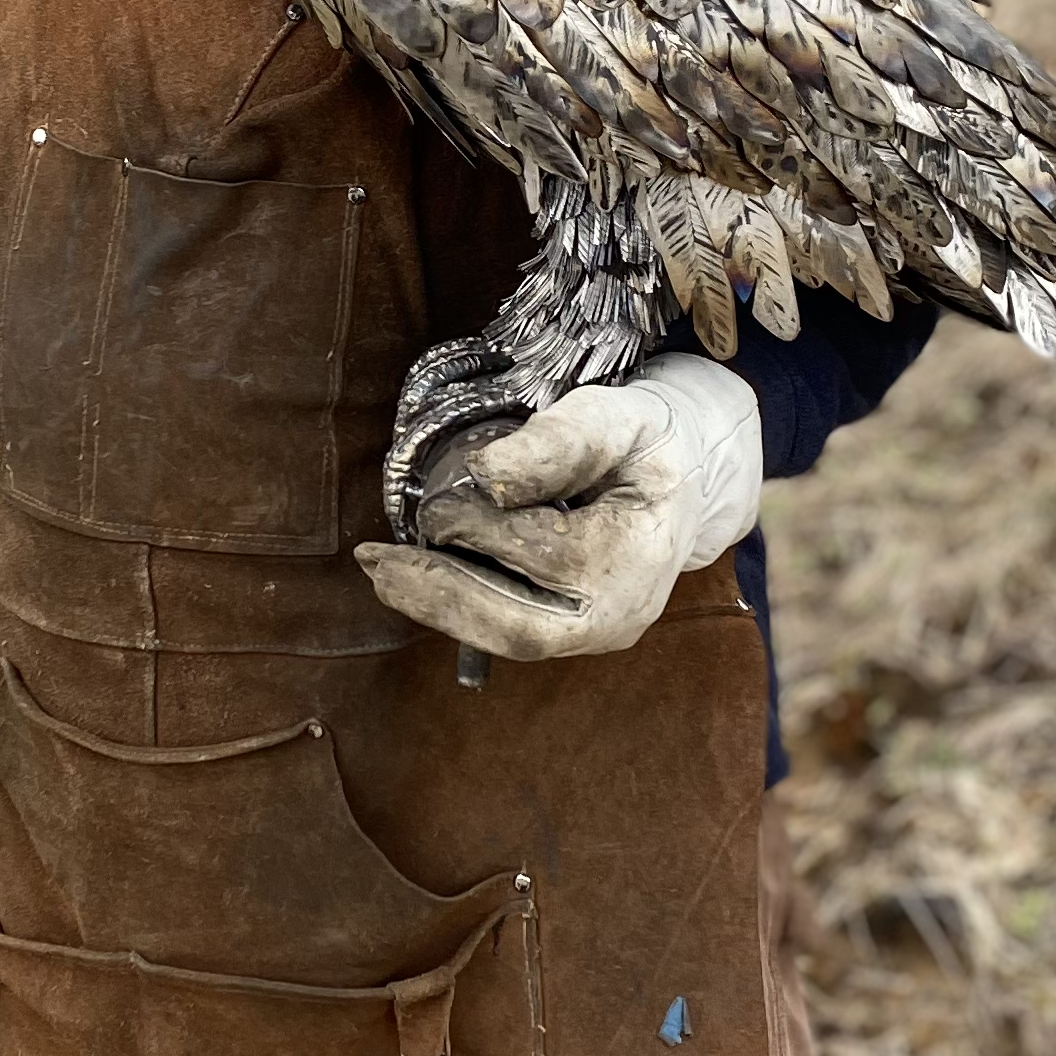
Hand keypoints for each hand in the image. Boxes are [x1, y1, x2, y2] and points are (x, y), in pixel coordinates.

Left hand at [356, 358, 764, 663]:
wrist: (678, 478)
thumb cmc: (642, 441)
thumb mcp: (613, 417)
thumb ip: (558, 442)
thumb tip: (485, 477)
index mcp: (642, 552)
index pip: (551, 555)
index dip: (484, 531)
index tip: (438, 501)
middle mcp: (624, 611)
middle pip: (524, 625)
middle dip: (443, 595)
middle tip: (377, 563)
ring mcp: (600, 633)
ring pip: (510, 639)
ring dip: (439, 608)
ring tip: (382, 573)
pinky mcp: (572, 636)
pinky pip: (509, 633)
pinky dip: (457, 609)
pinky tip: (412, 582)